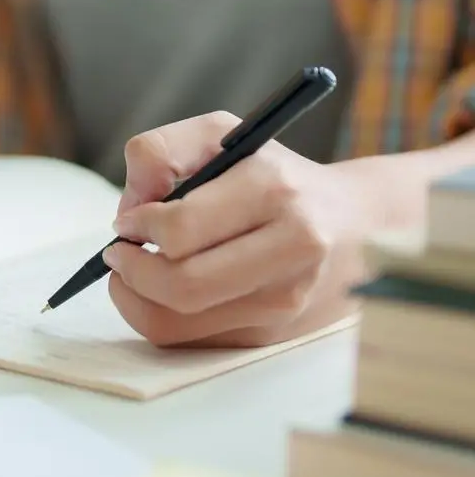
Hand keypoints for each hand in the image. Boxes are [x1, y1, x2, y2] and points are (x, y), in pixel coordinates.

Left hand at [103, 111, 378, 347]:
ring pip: (174, 322)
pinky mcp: (270, 335)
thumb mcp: (219, 136)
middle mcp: (290, 250)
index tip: (130, 221)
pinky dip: (155, 314)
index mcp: (275, 191)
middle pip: (180, 286)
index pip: (181, 230)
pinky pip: (185, 341)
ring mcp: (284, 302)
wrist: (355, 226)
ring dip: (135, 296)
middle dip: (131, 270)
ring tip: (136, 268)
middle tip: (121, 251)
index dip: (139, 227)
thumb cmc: (271, 175)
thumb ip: (162, 151)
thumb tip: (131, 205)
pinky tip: (162, 288)